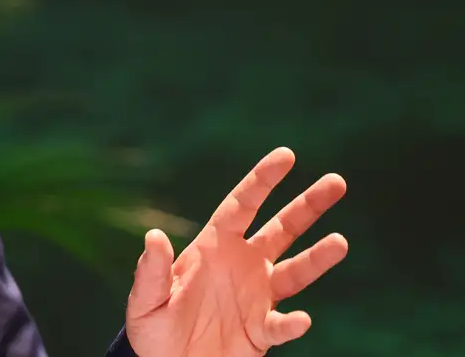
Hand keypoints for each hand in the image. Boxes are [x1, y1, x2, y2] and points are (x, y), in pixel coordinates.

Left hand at [125, 147, 347, 356]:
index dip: (262, 180)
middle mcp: (242, 264)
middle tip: (337, 181)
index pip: (242, 206)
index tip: (287, 155)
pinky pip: (282, 324)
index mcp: (213, 247)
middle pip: (282, 229)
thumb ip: (150, 270)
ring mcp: (257, 296)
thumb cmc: (152, 330)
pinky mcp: (263, 331)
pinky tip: (301, 319)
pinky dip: (292, 323)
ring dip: (318, 258)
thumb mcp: (144, 300)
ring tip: (341, 242)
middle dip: (308, 205)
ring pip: (296, 271)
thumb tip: (152, 236)